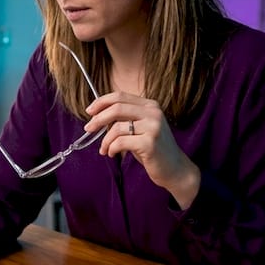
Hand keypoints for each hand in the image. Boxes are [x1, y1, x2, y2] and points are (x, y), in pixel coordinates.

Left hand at [85, 91, 201, 207]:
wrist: (175, 169)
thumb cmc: (153, 149)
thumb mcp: (140, 128)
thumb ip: (125, 119)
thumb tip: (97, 115)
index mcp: (150, 105)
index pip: (120, 96)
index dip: (101, 102)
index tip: (89, 111)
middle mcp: (153, 113)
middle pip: (117, 108)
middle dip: (98, 118)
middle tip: (88, 128)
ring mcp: (153, 127)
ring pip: (117, 128)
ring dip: (105, 140)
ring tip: (104, 149)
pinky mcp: (150, 143)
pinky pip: (120, 143)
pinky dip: (111, 148)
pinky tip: (112, 154)